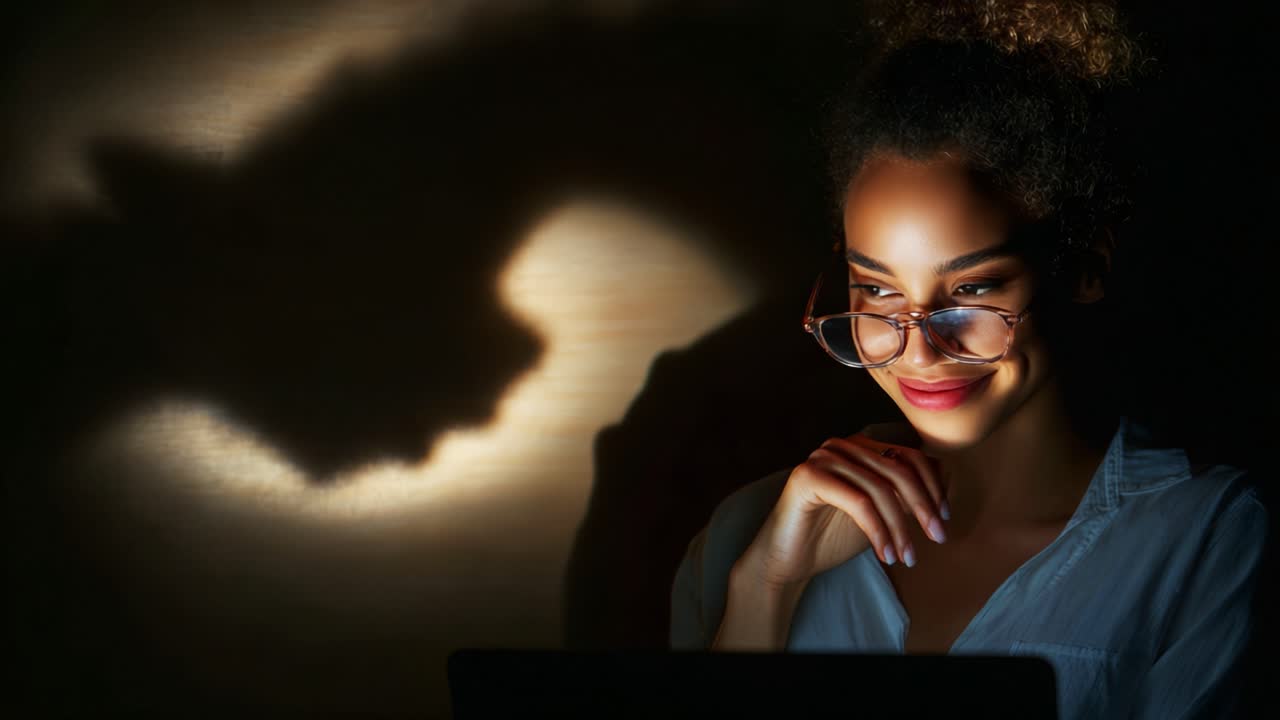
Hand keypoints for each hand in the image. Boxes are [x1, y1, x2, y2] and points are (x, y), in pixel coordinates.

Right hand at [740, 432, 948, 589]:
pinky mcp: (809, 476)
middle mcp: (842, 445)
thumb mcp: (881, 514)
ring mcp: (823, 457)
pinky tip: (885, 554)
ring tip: (908, 557)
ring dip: (900, 528)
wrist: (788, 561)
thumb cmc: (832, 537)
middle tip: (938, 538)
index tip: (944, 520)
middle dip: (924, 507)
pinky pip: (858, 502)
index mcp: (860, 448)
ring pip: (881, 489)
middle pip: (899, 470)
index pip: (910, 456)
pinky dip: (878, 530)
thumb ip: (906, 495)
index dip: (933, 487)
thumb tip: (947, 478)